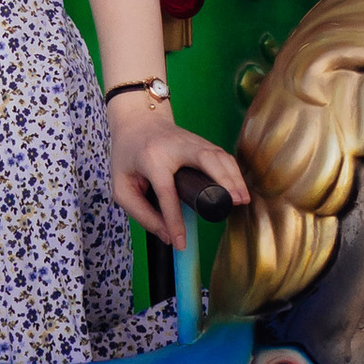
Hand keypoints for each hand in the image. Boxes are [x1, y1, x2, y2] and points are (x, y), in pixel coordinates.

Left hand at [107, 98, 245, 253]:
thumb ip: (141, 213)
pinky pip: (221, 154)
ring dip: (233, 176)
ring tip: (242, 199)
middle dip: (222, 181)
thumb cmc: (128, 156)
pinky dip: (233, 170)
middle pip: (205, 160)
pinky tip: (239, 187)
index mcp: (151, 158)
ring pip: (218, 155)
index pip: (166, 193)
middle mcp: (174, 146)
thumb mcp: (122, 187)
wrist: (136, 120)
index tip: (180, 243)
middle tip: (234, 203)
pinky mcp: (201, 140)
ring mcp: (190, 140)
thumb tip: (167, 236)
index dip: (174, 221)